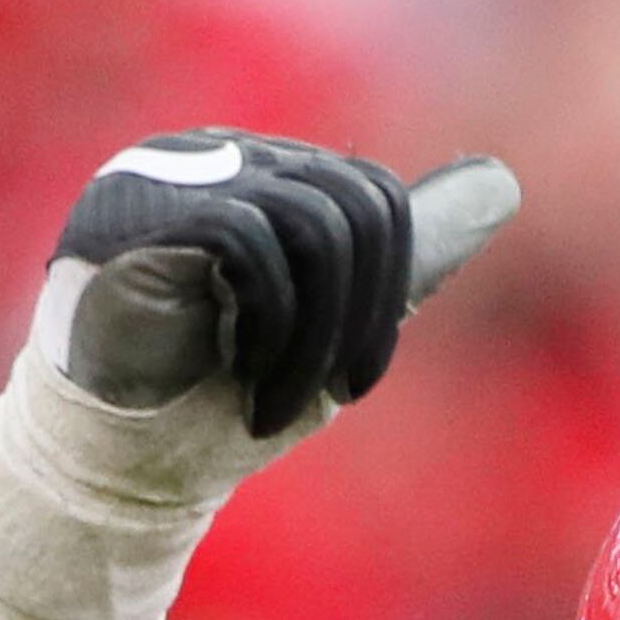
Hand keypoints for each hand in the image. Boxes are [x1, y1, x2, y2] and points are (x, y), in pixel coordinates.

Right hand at [45, 132, 520, 437]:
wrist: (118, 464)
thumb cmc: (218, 401)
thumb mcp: (336, 329)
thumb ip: (406, 259)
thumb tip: (502, 180)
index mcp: (262, 175)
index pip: (373, 198)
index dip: (387, 298)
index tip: (353, 380)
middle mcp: (217, 155)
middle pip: (357, 203)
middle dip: (364, 320)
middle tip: (329, 395)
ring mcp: (169, 173)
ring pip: (316, 225)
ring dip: (318, 342)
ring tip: (280, 403)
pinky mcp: (132, 210)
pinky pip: (250, 244)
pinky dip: (272, 337)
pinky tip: (248, 393)